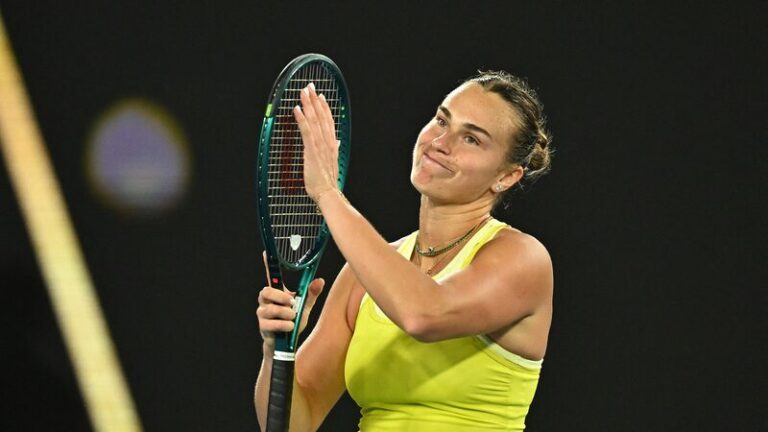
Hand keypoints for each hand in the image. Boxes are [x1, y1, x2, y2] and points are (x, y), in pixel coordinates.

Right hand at [256, 252, 324, 349]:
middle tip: (292, 302)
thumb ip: (311, 294)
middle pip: (266, 291)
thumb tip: (320, 280)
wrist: (286, 344)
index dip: (267, 264)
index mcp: (276, 292)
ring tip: (293, 317)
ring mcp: (262, 313)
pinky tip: (290, 326)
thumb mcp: (305, 306)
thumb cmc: (293, 321)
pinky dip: (284, 325)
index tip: (266, 253)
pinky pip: (271, 323)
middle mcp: (266, 301)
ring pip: (271, 308)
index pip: (271, 276)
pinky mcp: (263, 326)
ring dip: (286, 313)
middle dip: (280, 296)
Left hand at [293, 83, 339, 201]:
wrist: (328, 194)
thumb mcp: (332, 164)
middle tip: (309, 86)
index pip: (328, 122)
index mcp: (332, 145)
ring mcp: (320, 145)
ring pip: (314, 120)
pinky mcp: (311, 150)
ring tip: (302, 92)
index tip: (320, 96)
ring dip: (308, 105)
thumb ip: (334, 151)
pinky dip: (302, 119)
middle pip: (321, 116)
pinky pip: (306, 131)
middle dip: (314, 100)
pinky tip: (297, 109)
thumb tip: (337, 143)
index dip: (324, 107)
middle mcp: (327, 142)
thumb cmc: (327, 182)